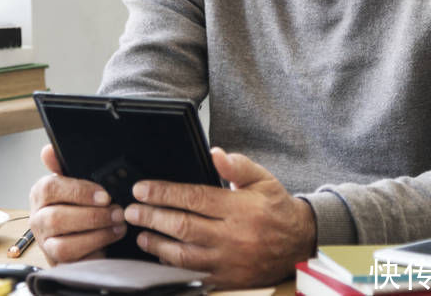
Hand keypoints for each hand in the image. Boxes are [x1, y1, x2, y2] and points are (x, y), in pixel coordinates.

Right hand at [28, 144, 126, 263]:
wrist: (76, 235)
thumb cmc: (75, 204)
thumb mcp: (73, 182)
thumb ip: (63, 166)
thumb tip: (49, 150)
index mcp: (40, 195)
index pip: (51, 188)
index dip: (79, 192)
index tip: (104, 195)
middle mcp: (38, 220)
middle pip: (57, 219)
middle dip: (93, 216)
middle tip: (117, 213)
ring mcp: (46, 244)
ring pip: (64, 245)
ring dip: (96, 236)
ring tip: (117, 227)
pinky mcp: (58, 263)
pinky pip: (74, 263)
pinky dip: (95, 252)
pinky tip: (109, 243)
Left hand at [123, 147, 316, 287]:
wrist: (300, 243)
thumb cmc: (277, 208)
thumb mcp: (263, 179)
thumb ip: (237, 166)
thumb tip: (215, 153)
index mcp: (239, 208)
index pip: (193, 198)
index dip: (164, 193)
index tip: (142, 189)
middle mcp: (232, 236)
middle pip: (183, 226)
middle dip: (151, 217)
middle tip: (130, 211)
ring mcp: (228, 261)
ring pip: (184, 255)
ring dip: (157, 244)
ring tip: (140, 234)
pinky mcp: (227, 278)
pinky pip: (194, 274)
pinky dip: (173, 266)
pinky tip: (160, 256)